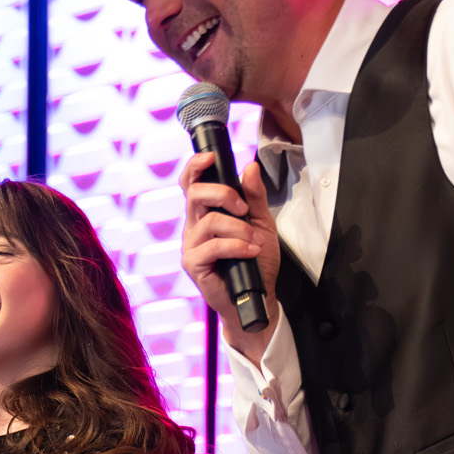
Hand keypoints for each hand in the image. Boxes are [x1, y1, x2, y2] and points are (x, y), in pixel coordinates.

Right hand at [179, 152, 280, 363]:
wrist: (258, 295)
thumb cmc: (256, 262)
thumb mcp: (262, 223)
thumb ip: (255, 197)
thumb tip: (249, 168)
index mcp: (206, 212)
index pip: (191, 183)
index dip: (196, 166)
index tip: (211, 157)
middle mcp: (194, 225)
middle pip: (195, 193)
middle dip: (223, 194)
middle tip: (244, 208)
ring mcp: (192, 245)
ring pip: (209, 221)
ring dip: (239, 229)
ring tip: (255, 242)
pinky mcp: (194, 264)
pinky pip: (213, 246)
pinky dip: (236, 246)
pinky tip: (250, 252)